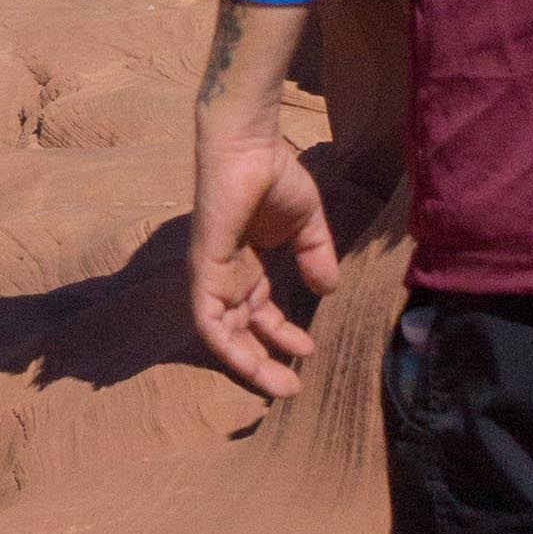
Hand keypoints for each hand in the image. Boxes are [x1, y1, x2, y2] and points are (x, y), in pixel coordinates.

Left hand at [189, 109, 339, 398]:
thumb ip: (314, 257)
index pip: (258, 312)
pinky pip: (208, 318)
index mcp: (247, 264)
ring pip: (222, 334)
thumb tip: (329, 289)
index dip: (281, 335)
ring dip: (248, 363)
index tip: (308, 352)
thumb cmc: (273, 175)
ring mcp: (212, 274)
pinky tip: (250, 362)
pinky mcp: (203, 269)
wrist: (249, 146)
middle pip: (240, 330)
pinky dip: (226, 344)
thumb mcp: (305, 225)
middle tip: (291, 386)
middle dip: (265, 361)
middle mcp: (227, 275)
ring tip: (278, 384)